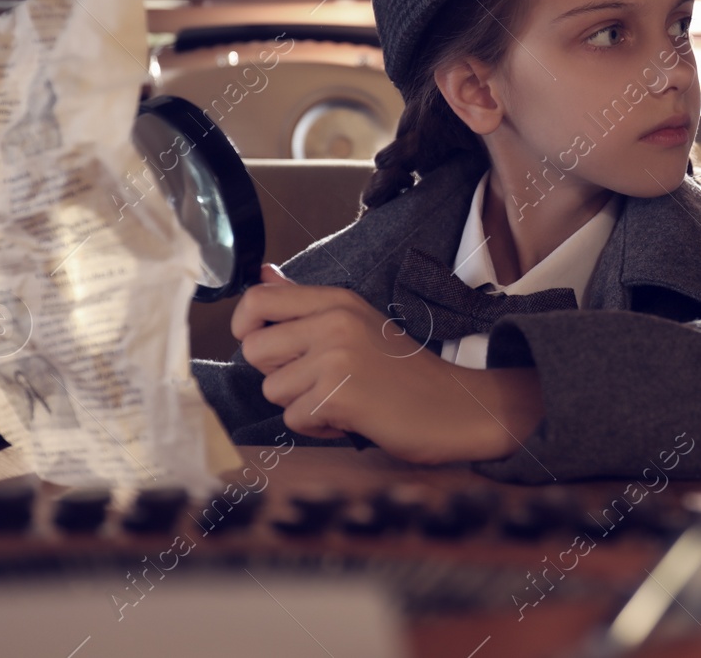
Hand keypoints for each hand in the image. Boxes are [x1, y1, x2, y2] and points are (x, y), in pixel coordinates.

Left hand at [233, 265, 544, 464]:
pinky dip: (318, 426)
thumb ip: (304, 301)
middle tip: (317, 379)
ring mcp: (336, 357)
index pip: (258, 299)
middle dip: (278, 374)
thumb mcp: (355, 322)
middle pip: (255, 349)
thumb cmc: (402, 370)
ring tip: (340, 397)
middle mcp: (334, 321)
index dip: (245, 327)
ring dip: (300, 404)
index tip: (266, 346)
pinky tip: (350, 416)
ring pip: (272, 389)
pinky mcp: (338, 394)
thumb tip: (263, 274)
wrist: (454, 405)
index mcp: (337, 300)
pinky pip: (294, 418)